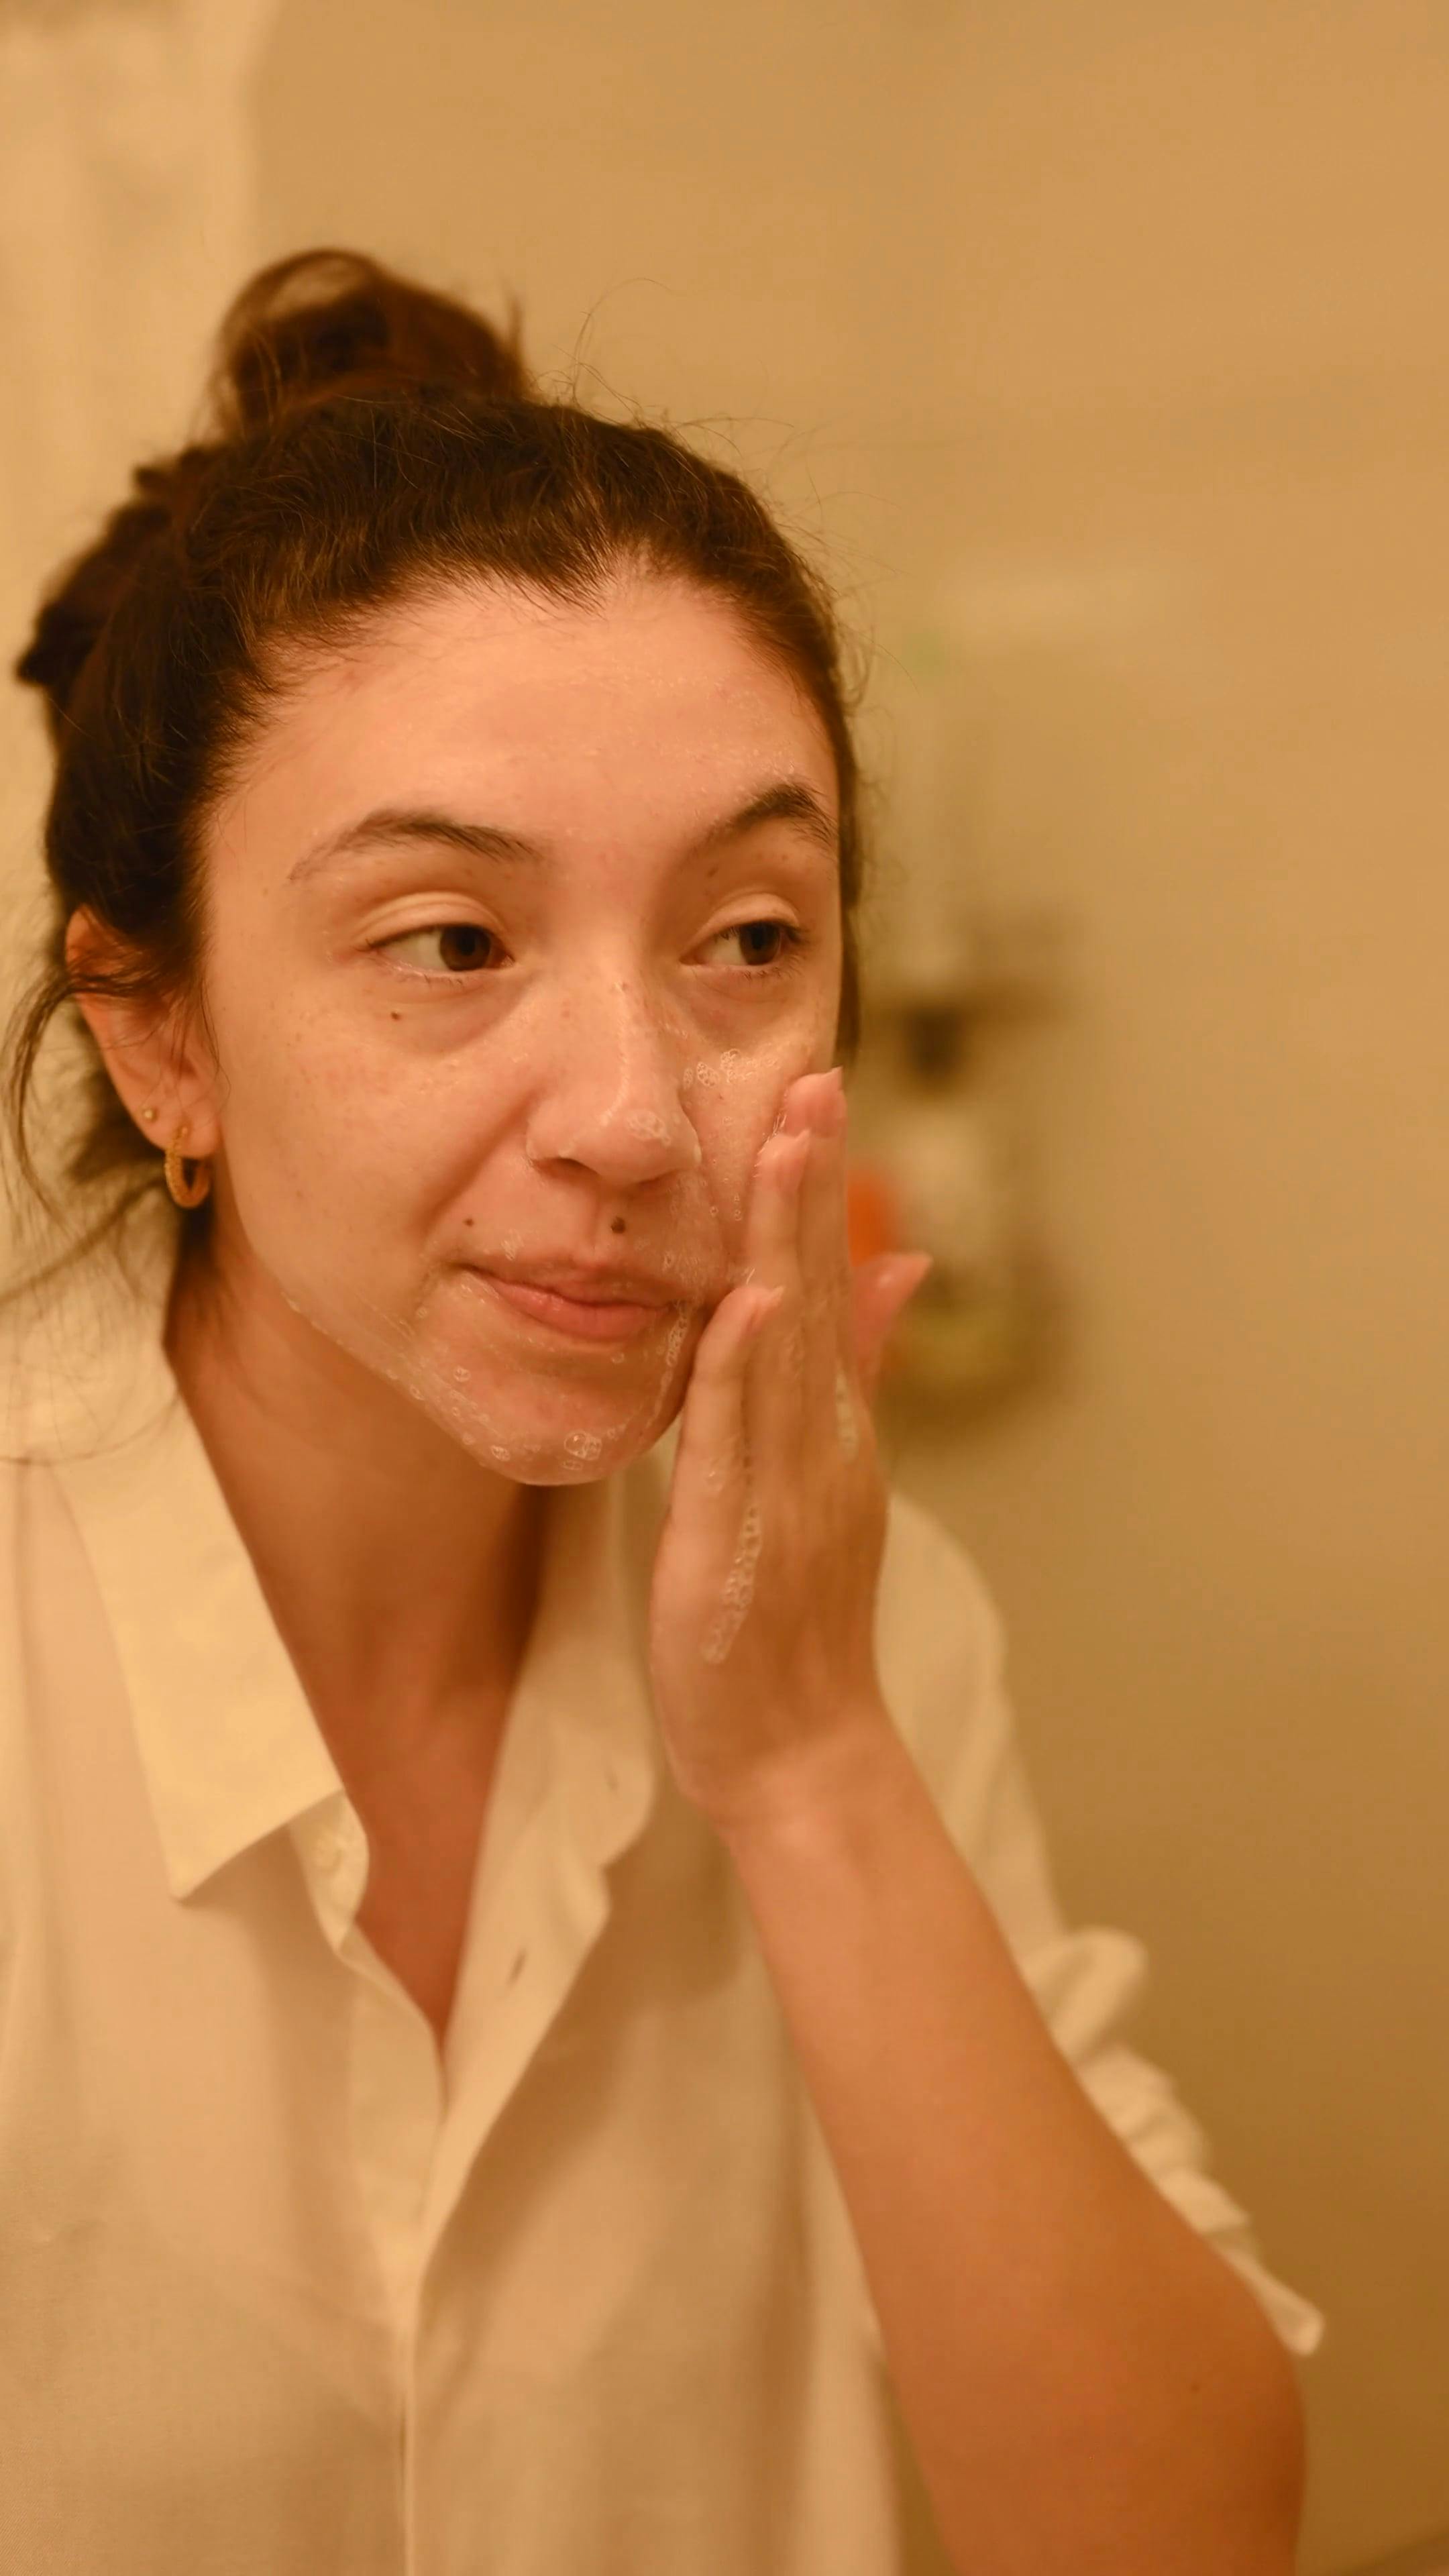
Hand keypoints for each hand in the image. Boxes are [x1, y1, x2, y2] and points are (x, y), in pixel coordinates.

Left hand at [647, 1066, 932, 1830]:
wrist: (797, 1749)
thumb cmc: (794, 1620)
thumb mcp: (829, 1479)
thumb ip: (857, 1375)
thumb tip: (898, 1265)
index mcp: (831, 1430)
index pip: (826, 1286)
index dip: (819, 1189)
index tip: (814, 1090)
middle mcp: (821, 1444)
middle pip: (816, 1293)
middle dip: (810, 1183)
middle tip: (812, 1077)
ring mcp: (786, 1486)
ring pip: (785, 1345)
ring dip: (785, 1242)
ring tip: (784, 1144)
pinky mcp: (737, 1535)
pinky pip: (741, 1439)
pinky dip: (749, 1368)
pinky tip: (752, 1300)